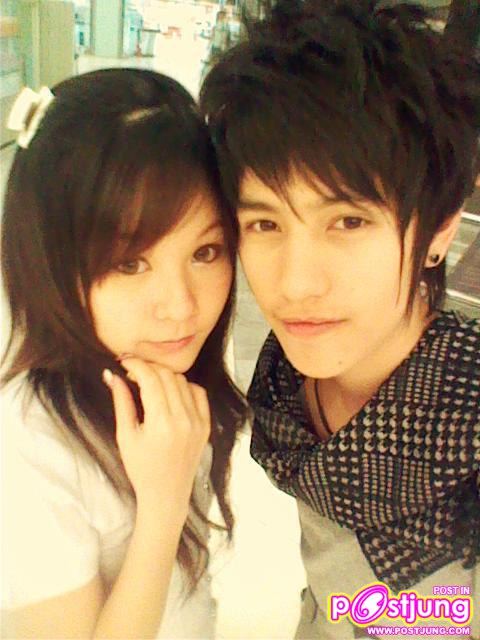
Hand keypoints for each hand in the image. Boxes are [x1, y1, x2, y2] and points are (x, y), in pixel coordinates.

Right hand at [103, 359, 210, 519]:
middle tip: (133, 373)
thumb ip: (121, 402)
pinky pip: (198, 392)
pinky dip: (183, 387)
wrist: (167, 493)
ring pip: (182, 381)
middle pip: (167, 375)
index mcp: (161, 423)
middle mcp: (183, 419)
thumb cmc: (141, 468)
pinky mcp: (206, 424)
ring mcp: (198, 421)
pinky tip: (170, 394)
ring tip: (149, 384)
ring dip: (164, 377)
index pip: (151, 378)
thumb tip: (111, 375)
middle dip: (148, 368)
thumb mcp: (125, 436)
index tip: (124, 362)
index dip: (136, 365)